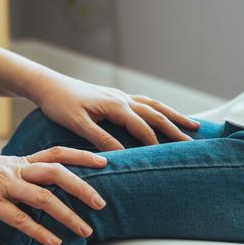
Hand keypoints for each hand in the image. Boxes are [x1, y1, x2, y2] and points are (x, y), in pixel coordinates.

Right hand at [0, 142, 107, 244]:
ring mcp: (2, 186)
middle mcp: (15, 170)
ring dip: (67, 214)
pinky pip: (19, 219)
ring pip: (43, 197)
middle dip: (83, 186)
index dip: (82, 155)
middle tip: (101, 202)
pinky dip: (39, 231)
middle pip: (57, 172)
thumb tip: (36, 186)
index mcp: (18, 161)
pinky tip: (53, 242)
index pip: (57, 153)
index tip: (105, 160)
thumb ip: (17, 174)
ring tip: (85, 230)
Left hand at [30, 72, 201, 150]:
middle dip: (176, 127)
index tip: (170, 159)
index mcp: (115, 105)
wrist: (48, 85)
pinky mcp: (115, 97)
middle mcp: (122, 98)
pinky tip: (163, 115)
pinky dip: (159, 109)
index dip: (156, 143)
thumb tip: (121, 154)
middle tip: (196, 141)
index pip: (143, 127)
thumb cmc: (60, 104)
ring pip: (154, 105)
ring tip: (192, 125)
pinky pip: (144, 103)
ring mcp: (120, 96)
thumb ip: (100, 137)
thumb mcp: (77, 124)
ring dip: (173, 115)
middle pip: (156, 113)